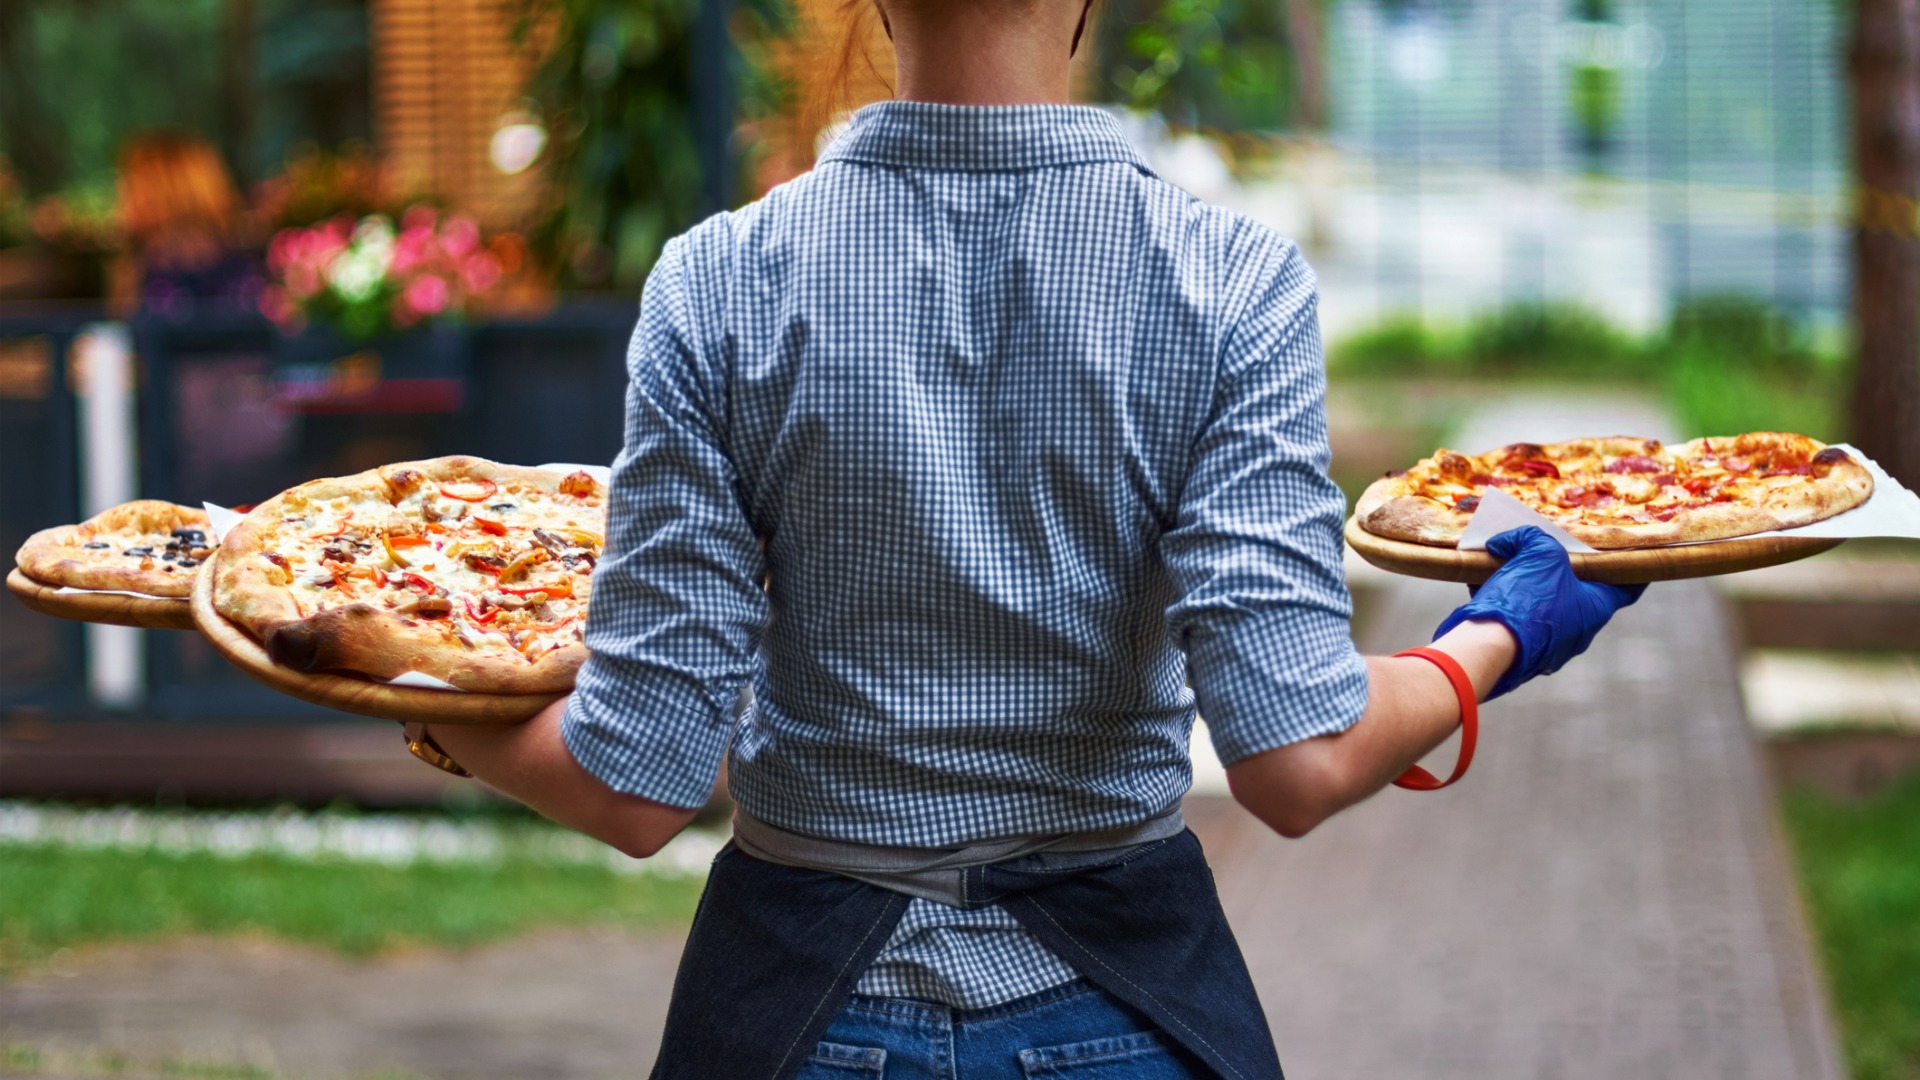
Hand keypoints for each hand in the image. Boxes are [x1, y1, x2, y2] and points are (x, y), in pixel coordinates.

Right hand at [1433, 526, 1644, 699]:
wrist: (1488, 648)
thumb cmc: (1528, 599)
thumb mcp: (1538, 553)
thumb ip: (1530, 538)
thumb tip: (1505, 542)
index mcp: (1596, 608)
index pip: (1628, 586)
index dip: (1631, 567)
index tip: (1631, 554)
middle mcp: (1579, 631)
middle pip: (1579, 593)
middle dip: (1564, 571)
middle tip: (1550, 551)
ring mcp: (1550, 647)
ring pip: (1544, 607)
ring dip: (1528, 586)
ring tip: (1505, 564)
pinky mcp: (1521, 653)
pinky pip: (1518, 621)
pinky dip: (1506, 603)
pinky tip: (1484, 586)